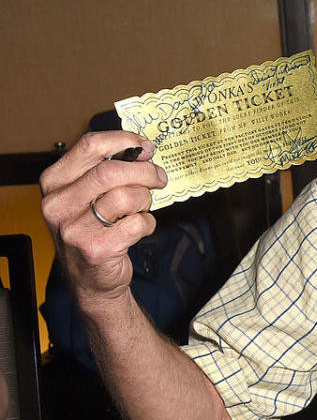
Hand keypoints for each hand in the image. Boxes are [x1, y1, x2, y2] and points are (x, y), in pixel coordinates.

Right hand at [40, 131, 165, 304]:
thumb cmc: (93, 229)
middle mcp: (58, 204)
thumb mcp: (86, 195)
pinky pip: (138, 224)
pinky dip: (147, 223)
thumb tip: (141, 148)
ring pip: (127, 197)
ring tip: (142, 208)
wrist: (91, 279)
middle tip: (158, 178)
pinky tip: (139, 228)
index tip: (144, 147)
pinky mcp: (96, 249)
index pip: (90, 146)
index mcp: (55, 182)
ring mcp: (75, 228)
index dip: (124, 141)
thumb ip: (106, 169)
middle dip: (144, 171)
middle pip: (111, 171)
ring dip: (145, 200)